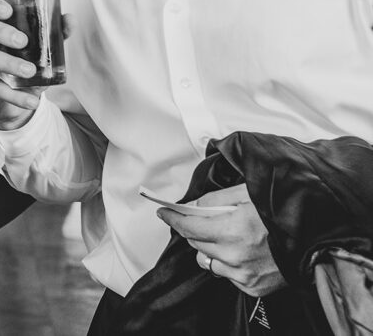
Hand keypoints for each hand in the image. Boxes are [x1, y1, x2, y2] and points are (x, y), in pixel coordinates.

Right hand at [0, 0, 69, 129]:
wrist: (16, 99)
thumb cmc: (24, 64)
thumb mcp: (41, 49)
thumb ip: (54, 34)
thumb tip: (69, 20)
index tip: (8, 11)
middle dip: (1, 32)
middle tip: (23, 42)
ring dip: (8, 63)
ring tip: (30, 71)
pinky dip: (14, 95)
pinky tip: (31, 100)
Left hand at [157, 184, 286, 296]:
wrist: (316, 237)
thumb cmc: (282, 212)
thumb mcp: (247, 194)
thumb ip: (214, 199)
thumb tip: (190, 206)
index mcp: (234, 229)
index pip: (188, 226)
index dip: (173, 218)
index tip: (164, 213)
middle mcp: (236, 255)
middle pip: (195, 243)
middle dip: (195, 229)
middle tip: (209, 220)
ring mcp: (244, 274)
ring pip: (207, 260)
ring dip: (210, 247)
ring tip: (230, 236)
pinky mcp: (252, 286)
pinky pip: (225, 274)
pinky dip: (227, 262)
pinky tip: (243, 251)